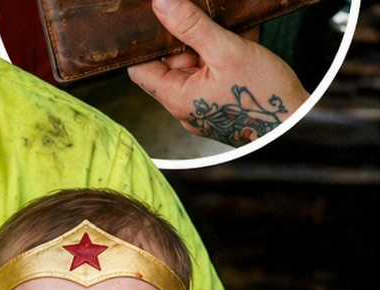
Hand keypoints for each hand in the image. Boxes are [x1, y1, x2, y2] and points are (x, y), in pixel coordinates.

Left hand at [127, 0, 308, 145]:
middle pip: (171, 64)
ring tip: (229, 29)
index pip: (141, 69)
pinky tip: (244, 37)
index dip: (145, 44)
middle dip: (186, 38)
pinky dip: (225, 53)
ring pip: (196, 65)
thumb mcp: (227, 52)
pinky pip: (215, 73)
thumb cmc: (264, 96)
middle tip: (202, 18)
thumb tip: (162, 4)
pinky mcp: (221, 103)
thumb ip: (193, 27)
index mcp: (177, 98)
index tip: (158, 21)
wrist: (300, 125)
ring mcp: (203, 105)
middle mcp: (185, 106)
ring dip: (210, 43)